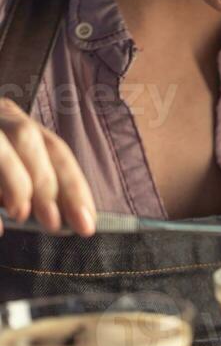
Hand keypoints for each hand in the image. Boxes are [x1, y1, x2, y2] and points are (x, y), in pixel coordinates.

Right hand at [0, 99, 95, 235]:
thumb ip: (28, 182)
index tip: (87, 223)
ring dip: (16, 182)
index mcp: (15, 120)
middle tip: (54, 225)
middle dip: (47, 185)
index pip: (54, 149)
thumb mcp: (8, 161)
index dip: (74, 186)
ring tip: (21, 215)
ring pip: (0, 145)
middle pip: (28, 138)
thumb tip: (56, 219)